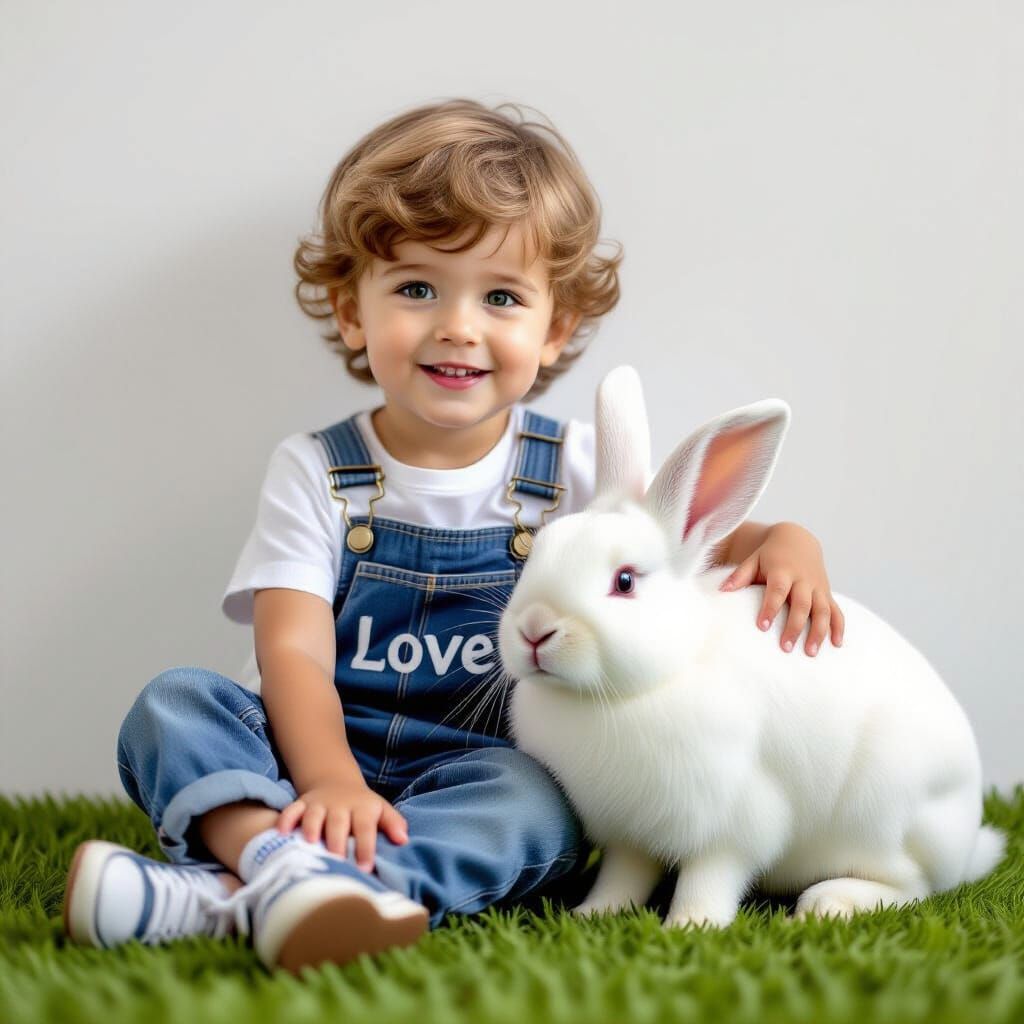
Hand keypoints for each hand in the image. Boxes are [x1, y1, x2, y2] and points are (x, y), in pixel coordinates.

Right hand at [276, 776, 408, 871]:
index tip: (365, 868)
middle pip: (338, 822)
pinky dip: (286, 819)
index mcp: (362, 808)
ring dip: (311, 828)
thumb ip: (393, 823)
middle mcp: (340, 805)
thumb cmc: (362, 807)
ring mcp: (319, 804)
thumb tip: (403, 839)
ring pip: (314, 814)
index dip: (366, 846)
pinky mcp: (302, 804)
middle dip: (337, 841)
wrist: (337, 783)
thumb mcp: (381, 810)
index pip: (366, 827)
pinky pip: (292, 810)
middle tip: (337, 862)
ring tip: (309, 845)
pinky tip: (280, 833)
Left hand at [718, 522, 844, 656]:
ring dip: (819, 632)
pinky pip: (837, 611)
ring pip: (823, 610)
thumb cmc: (770, 555)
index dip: (770, 608)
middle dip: (794, 627)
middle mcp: (803, 580)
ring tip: (810, 653)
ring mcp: (818, 587)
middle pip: (802, 605)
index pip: (777, 591)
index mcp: (783, 571)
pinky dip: (838, 627)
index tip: (761, 626)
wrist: (797, 539)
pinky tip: (836, 644)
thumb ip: (740, 576)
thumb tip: (722, 591)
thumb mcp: (754, 560)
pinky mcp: (827, 593)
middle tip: (785, 648)